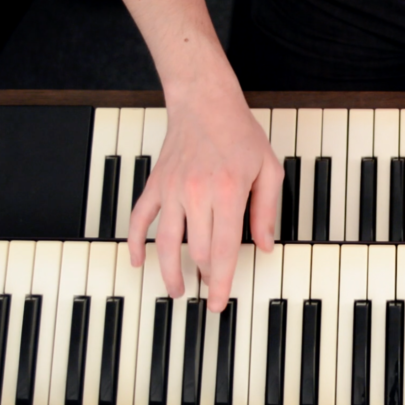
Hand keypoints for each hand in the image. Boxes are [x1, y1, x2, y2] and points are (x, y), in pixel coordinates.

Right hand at [127, 69, 282, 311]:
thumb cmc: (240, 134)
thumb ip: (266, 210)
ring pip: (166, 242)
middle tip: (209, 294)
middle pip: (198, 251)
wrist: (205, 103)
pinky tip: (138, 260)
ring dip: (169, 272)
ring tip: (176, 290)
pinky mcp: (155, 184)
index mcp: (228, 193)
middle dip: (205, 278)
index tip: (220, 302)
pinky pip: (139, 218)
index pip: (225, 250)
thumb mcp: (269, 170)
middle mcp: (197, 194)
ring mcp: (172, 190)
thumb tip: (263, 246)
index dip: (223, 282)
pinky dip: (136, 242)